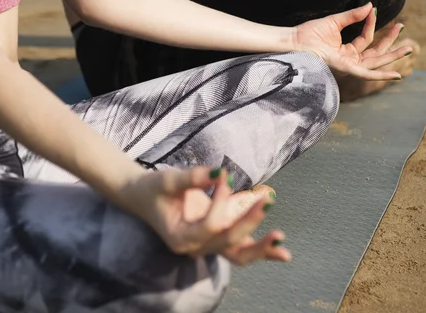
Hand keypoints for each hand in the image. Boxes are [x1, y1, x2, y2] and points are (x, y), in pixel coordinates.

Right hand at [123, 167, 290, 264]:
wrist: (143, 197)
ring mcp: (207, 246)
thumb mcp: (168, 180)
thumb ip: (192, 177)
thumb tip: (220, 171)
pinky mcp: (216, 240)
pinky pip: (240, 250)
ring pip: (238, 254)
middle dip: (251, 221)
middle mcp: (195, 248)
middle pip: (229, 240)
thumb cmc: (153, 188)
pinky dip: (261, 250)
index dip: (221, 201)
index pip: (211, 224)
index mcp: (181, 238)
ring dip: (262, 248)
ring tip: (282, 240)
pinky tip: (282, 252)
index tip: (225, 176)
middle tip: (267, 201)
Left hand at [292, 3, 410, 80]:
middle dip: (391, 42)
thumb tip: (370, 6)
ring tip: (409, 48)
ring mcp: (348, 66)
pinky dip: (381, 75)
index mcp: (346, 51)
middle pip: (376, 52)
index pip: (366, 38)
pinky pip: (366, 73)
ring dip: (393, 56)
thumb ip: (352, 16)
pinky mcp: (345, 69)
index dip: (371, 24)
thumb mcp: (334, 22)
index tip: (374, 11)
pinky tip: (396, 75)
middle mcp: (349, 60)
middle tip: (403, 29)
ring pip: (376, 62)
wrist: (294, 40)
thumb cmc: (308, 33)